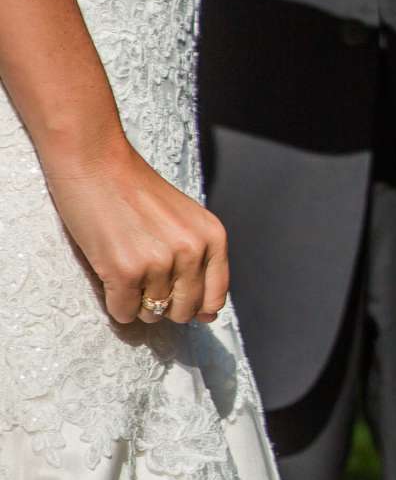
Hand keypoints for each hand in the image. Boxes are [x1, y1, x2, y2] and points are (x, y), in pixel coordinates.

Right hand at [44, 138, 229, 325]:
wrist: (96, 163)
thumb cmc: (137, 190)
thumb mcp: (186, 219)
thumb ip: (201, 260)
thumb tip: (207, 316)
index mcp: (213, 238)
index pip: (215, 297)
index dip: (196, 307)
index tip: (178, 301)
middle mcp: (192, 252)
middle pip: (184, 311)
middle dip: (164, 306)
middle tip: (144, 281)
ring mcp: (160, 263)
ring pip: (153, 313)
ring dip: (138, 302)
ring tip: (126, 271)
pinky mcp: (125, 271)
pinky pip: (124, 311)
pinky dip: (116, 304)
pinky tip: (111, 278)